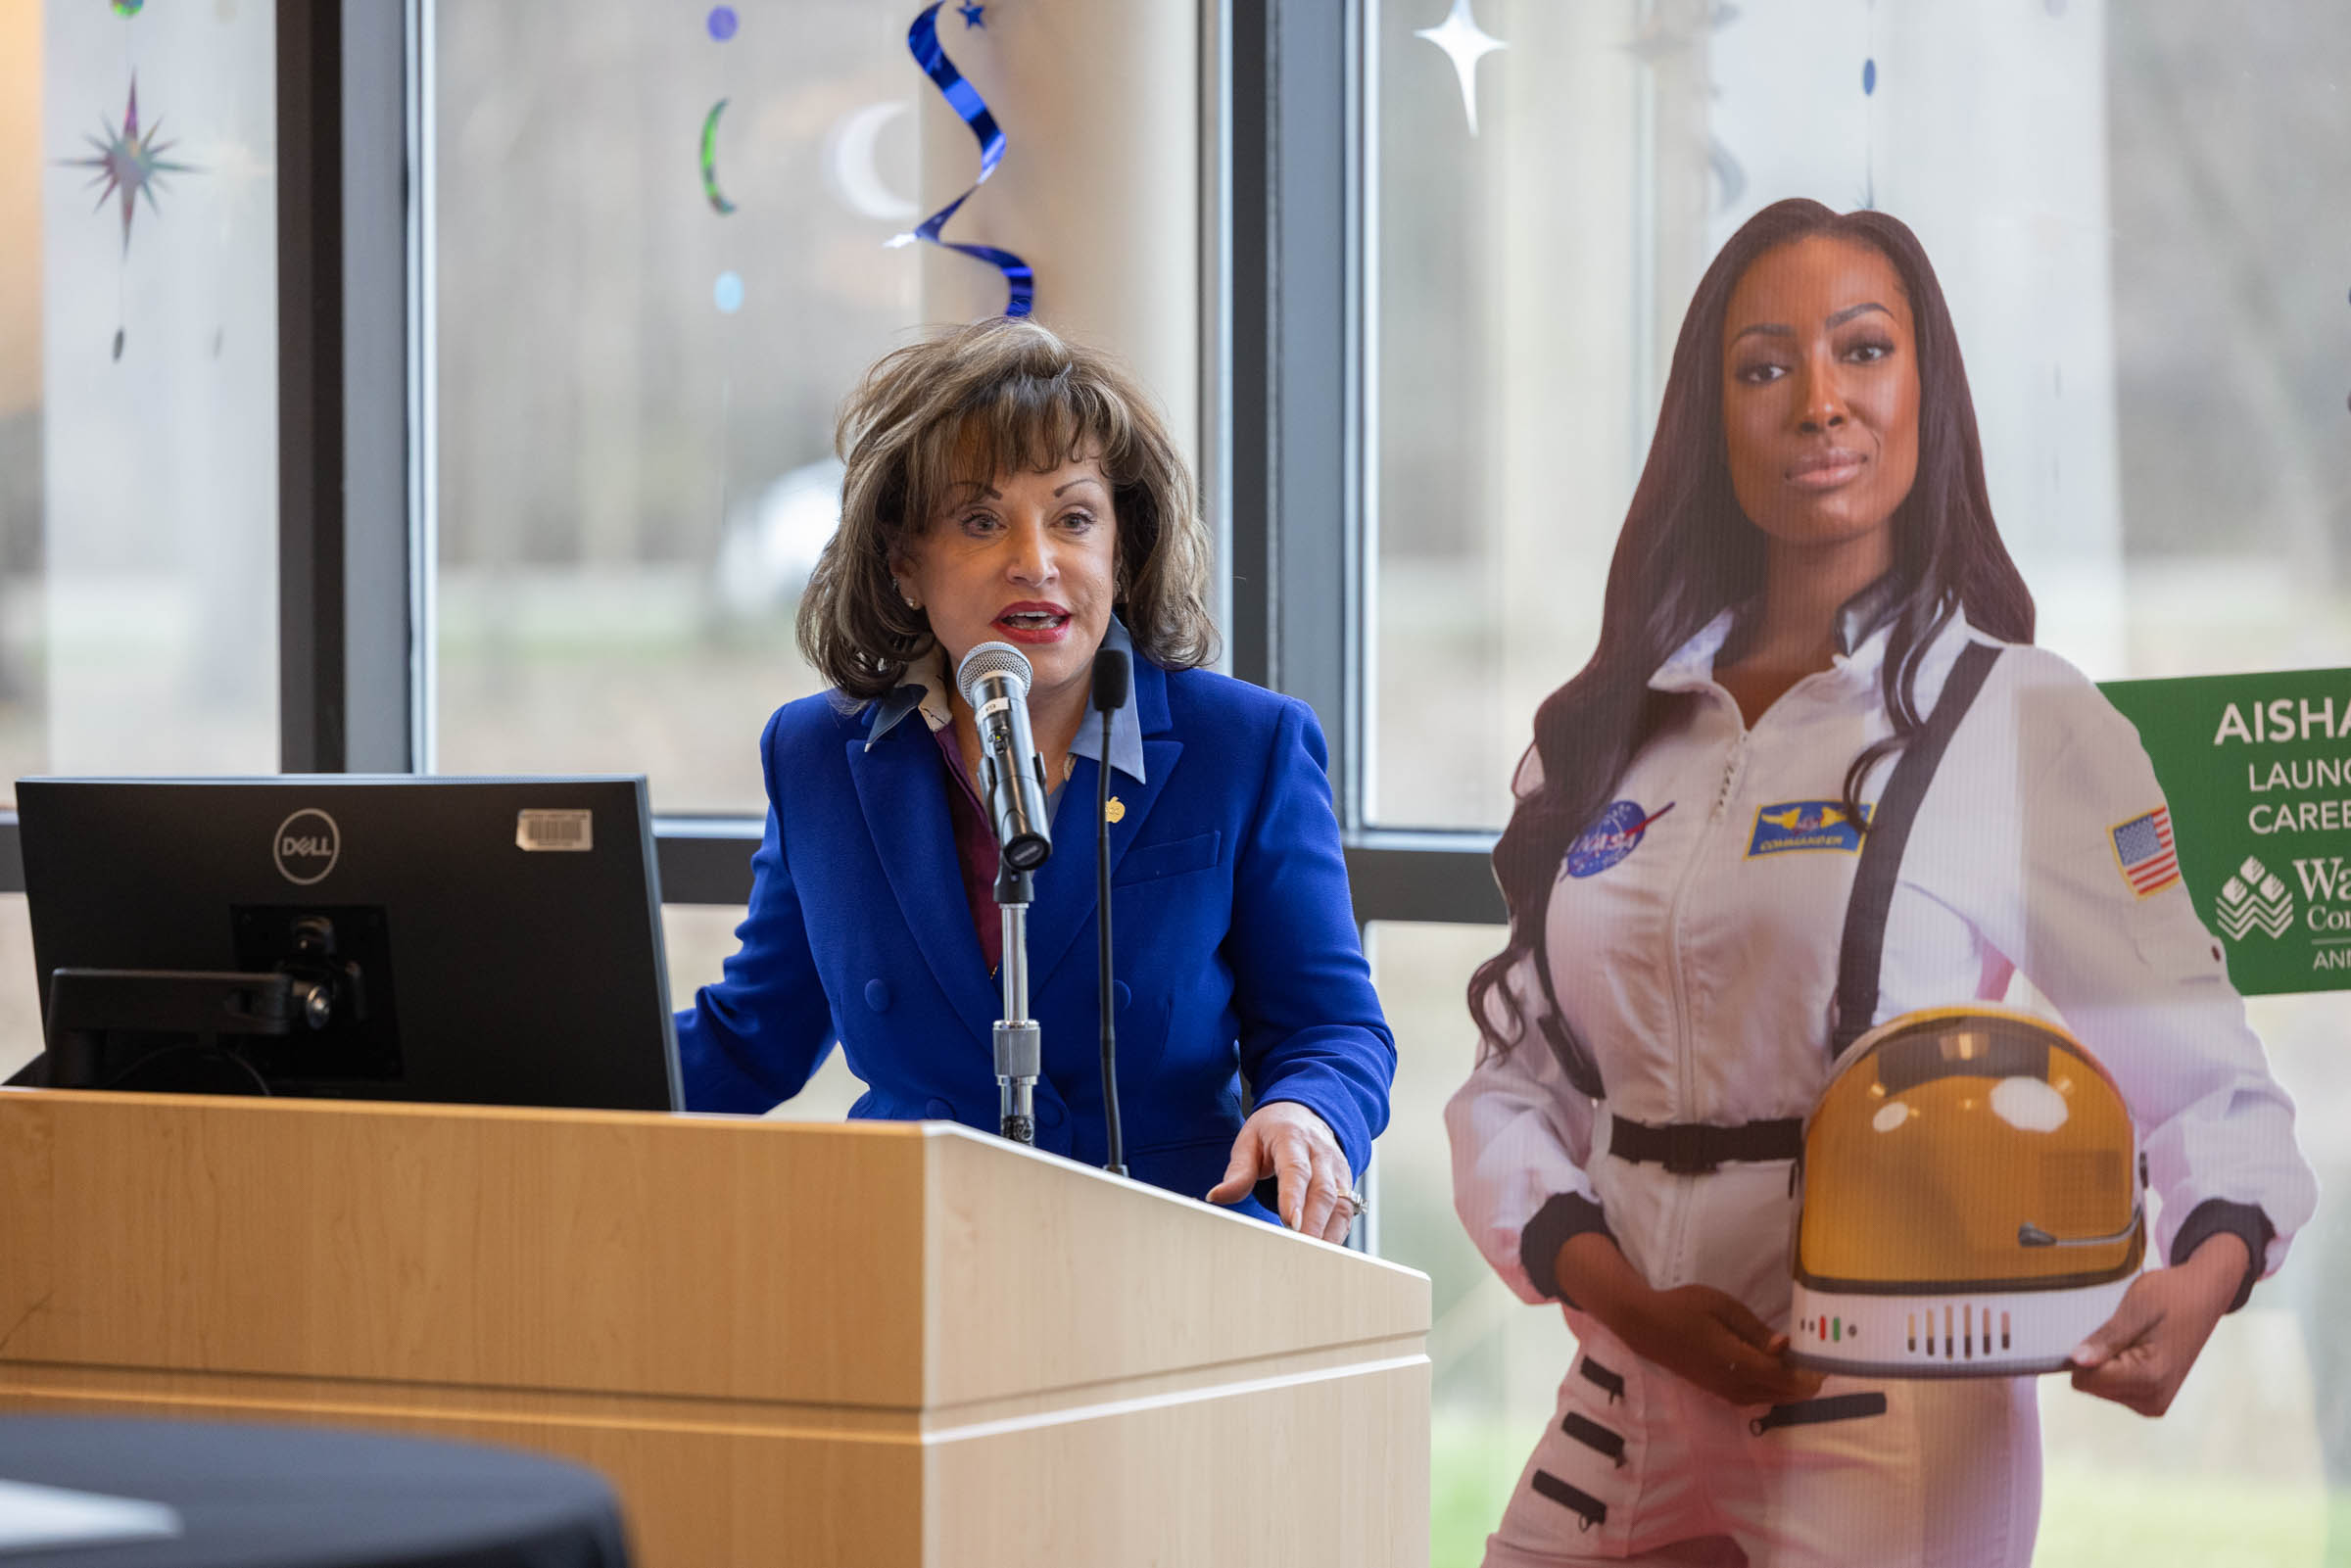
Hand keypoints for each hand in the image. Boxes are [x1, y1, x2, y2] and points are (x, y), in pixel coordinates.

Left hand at [1205, 1101, 1354, 1240]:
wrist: (1305, 1112)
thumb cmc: (1274, 1129)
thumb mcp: (1249, 1141)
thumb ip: (1237, 1172)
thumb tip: (1216, 1196)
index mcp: (1293, 1139)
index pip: (1296, 1170)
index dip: (1294, 1197)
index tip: (1291, 1222)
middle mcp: (1321, 1154)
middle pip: (1322, 1191)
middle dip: (1313, 1224)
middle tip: (1300, 1250)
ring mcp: (1337, 1170)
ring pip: (1340, 1204)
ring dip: (1328, 1234)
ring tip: (1311, 1259)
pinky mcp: (1346, 1185)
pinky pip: (1346, 1212)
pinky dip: (1336, 1234)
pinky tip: (1322, 1252)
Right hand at [1611, 1284, 1825, 1407]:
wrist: (1646, 1326)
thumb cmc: (1684, 1308)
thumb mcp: (1722, 1307)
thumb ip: (1755, 1330)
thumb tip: (1786, 1347)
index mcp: (1737, 1363)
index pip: (1786, 1377)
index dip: (1811, 1370)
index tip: (1828, 1353)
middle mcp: (1736, 1386)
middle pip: (1785, 1393)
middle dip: (1808, 1379)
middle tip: (1822, 1354)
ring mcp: (1728, 1393)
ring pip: (1774, 1398)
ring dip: (1793, 1385)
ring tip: (1806, 1360)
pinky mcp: (1722, 1392)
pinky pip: (1760, 1397)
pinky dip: (1777, 1388)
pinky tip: (1781, 1370)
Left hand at [2069, 1234, 2248, 1416]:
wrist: (2204, 1297)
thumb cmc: (2171, 1295)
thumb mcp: (2136, 1307)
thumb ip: (2107, 1337)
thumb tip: (2077, 1361)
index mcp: (2151, 1377)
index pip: (2086, 1378)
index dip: (2088, 1350)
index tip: (2110, 1330)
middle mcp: (2154, 1399)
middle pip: (2091, 1385)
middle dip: (2099, 1357)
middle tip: (2125, 1333)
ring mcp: (2156, 1403)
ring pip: (2099, 1388)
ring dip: (2108, 1362)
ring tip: (2134, 1340)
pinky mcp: (2153, 1401)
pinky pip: (2112, 1388)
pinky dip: (2116, 1368)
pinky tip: (2136, 1349)